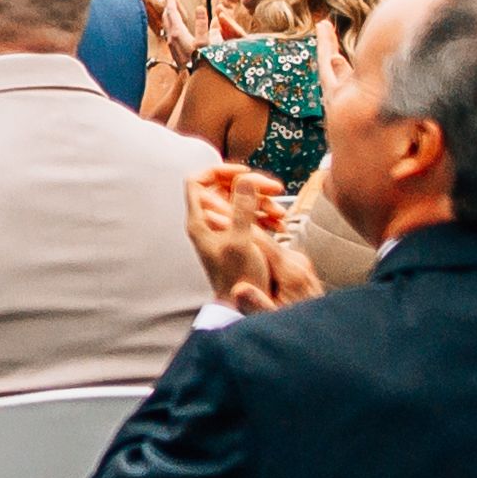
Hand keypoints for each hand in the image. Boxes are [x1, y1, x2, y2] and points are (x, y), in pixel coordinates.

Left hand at [186, 164, 312, 312]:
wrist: (245, 306)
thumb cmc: (239, 279)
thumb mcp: (243, 242)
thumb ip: (242, 210)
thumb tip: (244, 180)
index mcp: (200, 222)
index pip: (196, 181)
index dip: (219, 172)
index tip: (245, 173)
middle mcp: (207, 224)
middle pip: (224, 189)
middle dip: (251, 187)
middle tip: (274, 191)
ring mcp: (222, 231)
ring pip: (240, 202)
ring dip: (262, 202)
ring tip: (280, 215)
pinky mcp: (236, 239)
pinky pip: (248, 217)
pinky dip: (264, 216)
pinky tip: (279, 224)